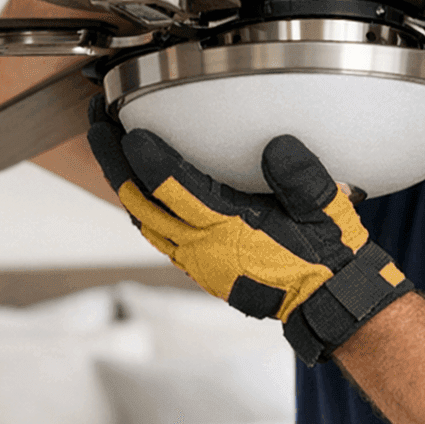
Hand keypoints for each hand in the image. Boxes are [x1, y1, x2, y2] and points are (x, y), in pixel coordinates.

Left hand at [88, 99, 411, 364]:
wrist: (327, 301)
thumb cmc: (326, 255)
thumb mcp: (325, 211)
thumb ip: (301, 179)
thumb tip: (277, 145)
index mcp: (229, 231)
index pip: (174, 189)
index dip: (147, 158)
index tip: (126, 129)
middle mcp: (202, 248)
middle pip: (141, 201)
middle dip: (114, 161)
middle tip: (97, 122)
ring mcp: (196, 260)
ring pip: (142, 219)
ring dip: (121, 182)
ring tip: (108, 146)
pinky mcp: (198, 267)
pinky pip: (156, 234)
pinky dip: (140, 206)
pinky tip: (136, 186)